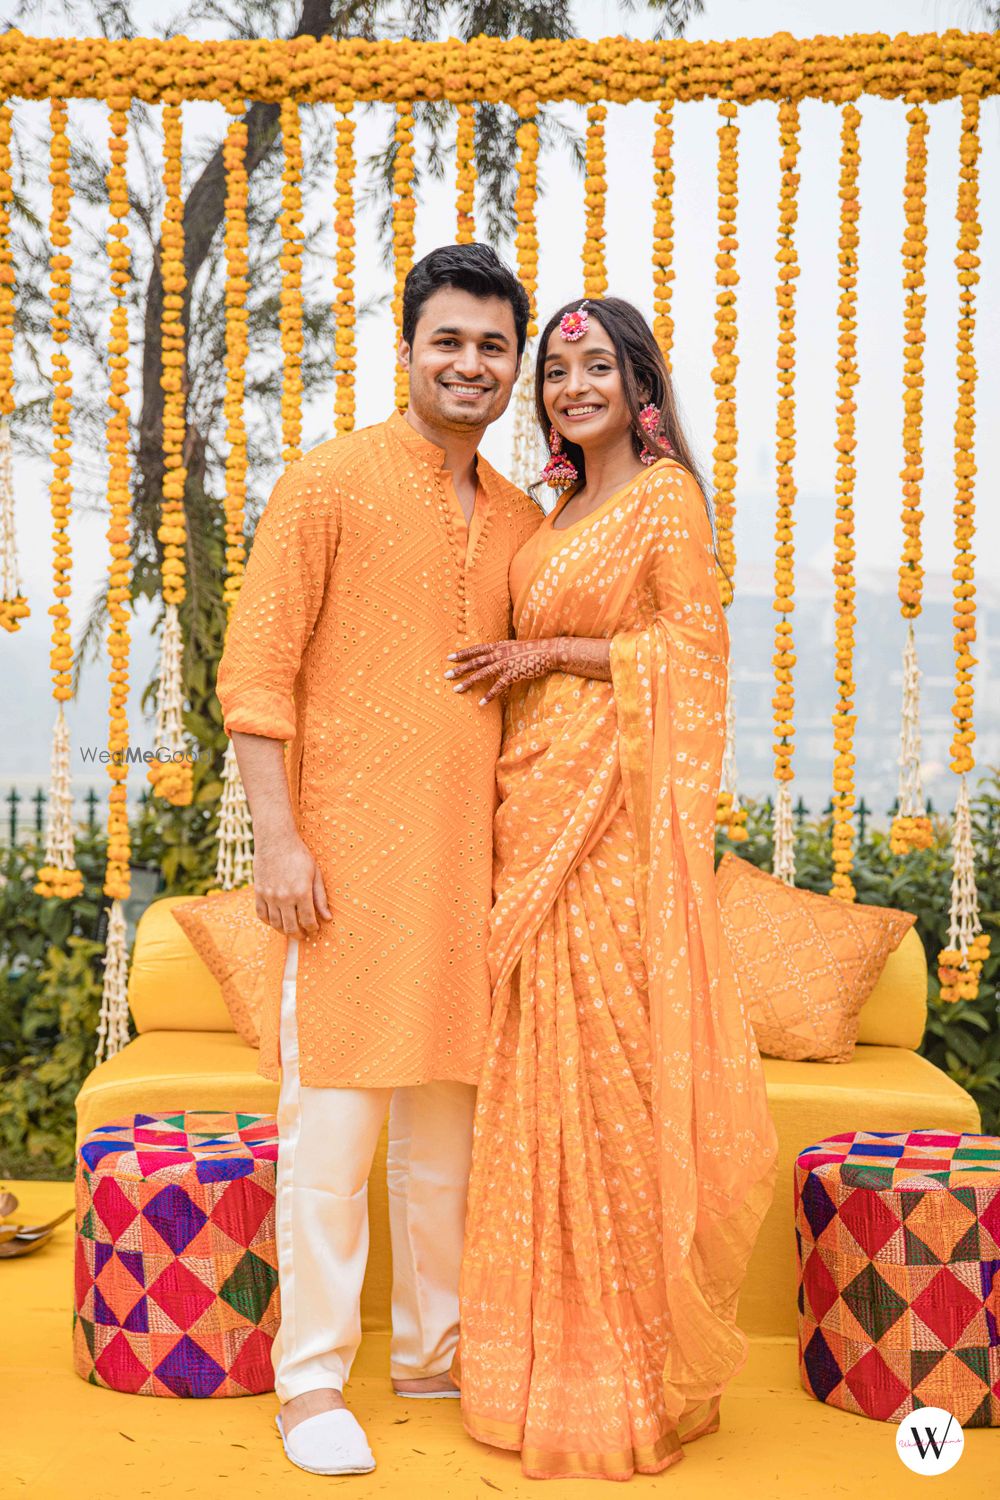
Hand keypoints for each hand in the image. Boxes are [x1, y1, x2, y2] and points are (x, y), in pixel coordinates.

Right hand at [253, 831, 331, 937]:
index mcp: (301, 893)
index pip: (308, 921)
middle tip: (303, 935)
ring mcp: (269, 896)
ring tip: (291, 930)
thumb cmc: (298, 855)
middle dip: (299, 934)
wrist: (275, 840)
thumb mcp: (315, 874)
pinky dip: (269, 922)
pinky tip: (276, 921)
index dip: (313, 928)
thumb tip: (327, 918)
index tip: (315, 927)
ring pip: (276, 924)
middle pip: (291, 927)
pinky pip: (261, 915)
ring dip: (284, 931)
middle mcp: (284, 898)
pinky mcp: (259, 893)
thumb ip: (320, 897)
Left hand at [444, 639, 560, 704]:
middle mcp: (499, 654)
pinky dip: (489, 695)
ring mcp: (505, 664)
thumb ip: (501, 651)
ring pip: (482, 674)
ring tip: (457, 690)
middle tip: (446, 675)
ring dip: (468, 682)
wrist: (547, 651)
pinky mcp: (513, 674)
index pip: (476, 650)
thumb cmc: (532, 650)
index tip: (449, 658)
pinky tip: (481, 703)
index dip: (462, 654)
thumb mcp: (513, 647)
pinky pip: (498, 687)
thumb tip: (492, 655)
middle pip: (475, 662)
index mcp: (498, 646)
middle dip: (459, 669)